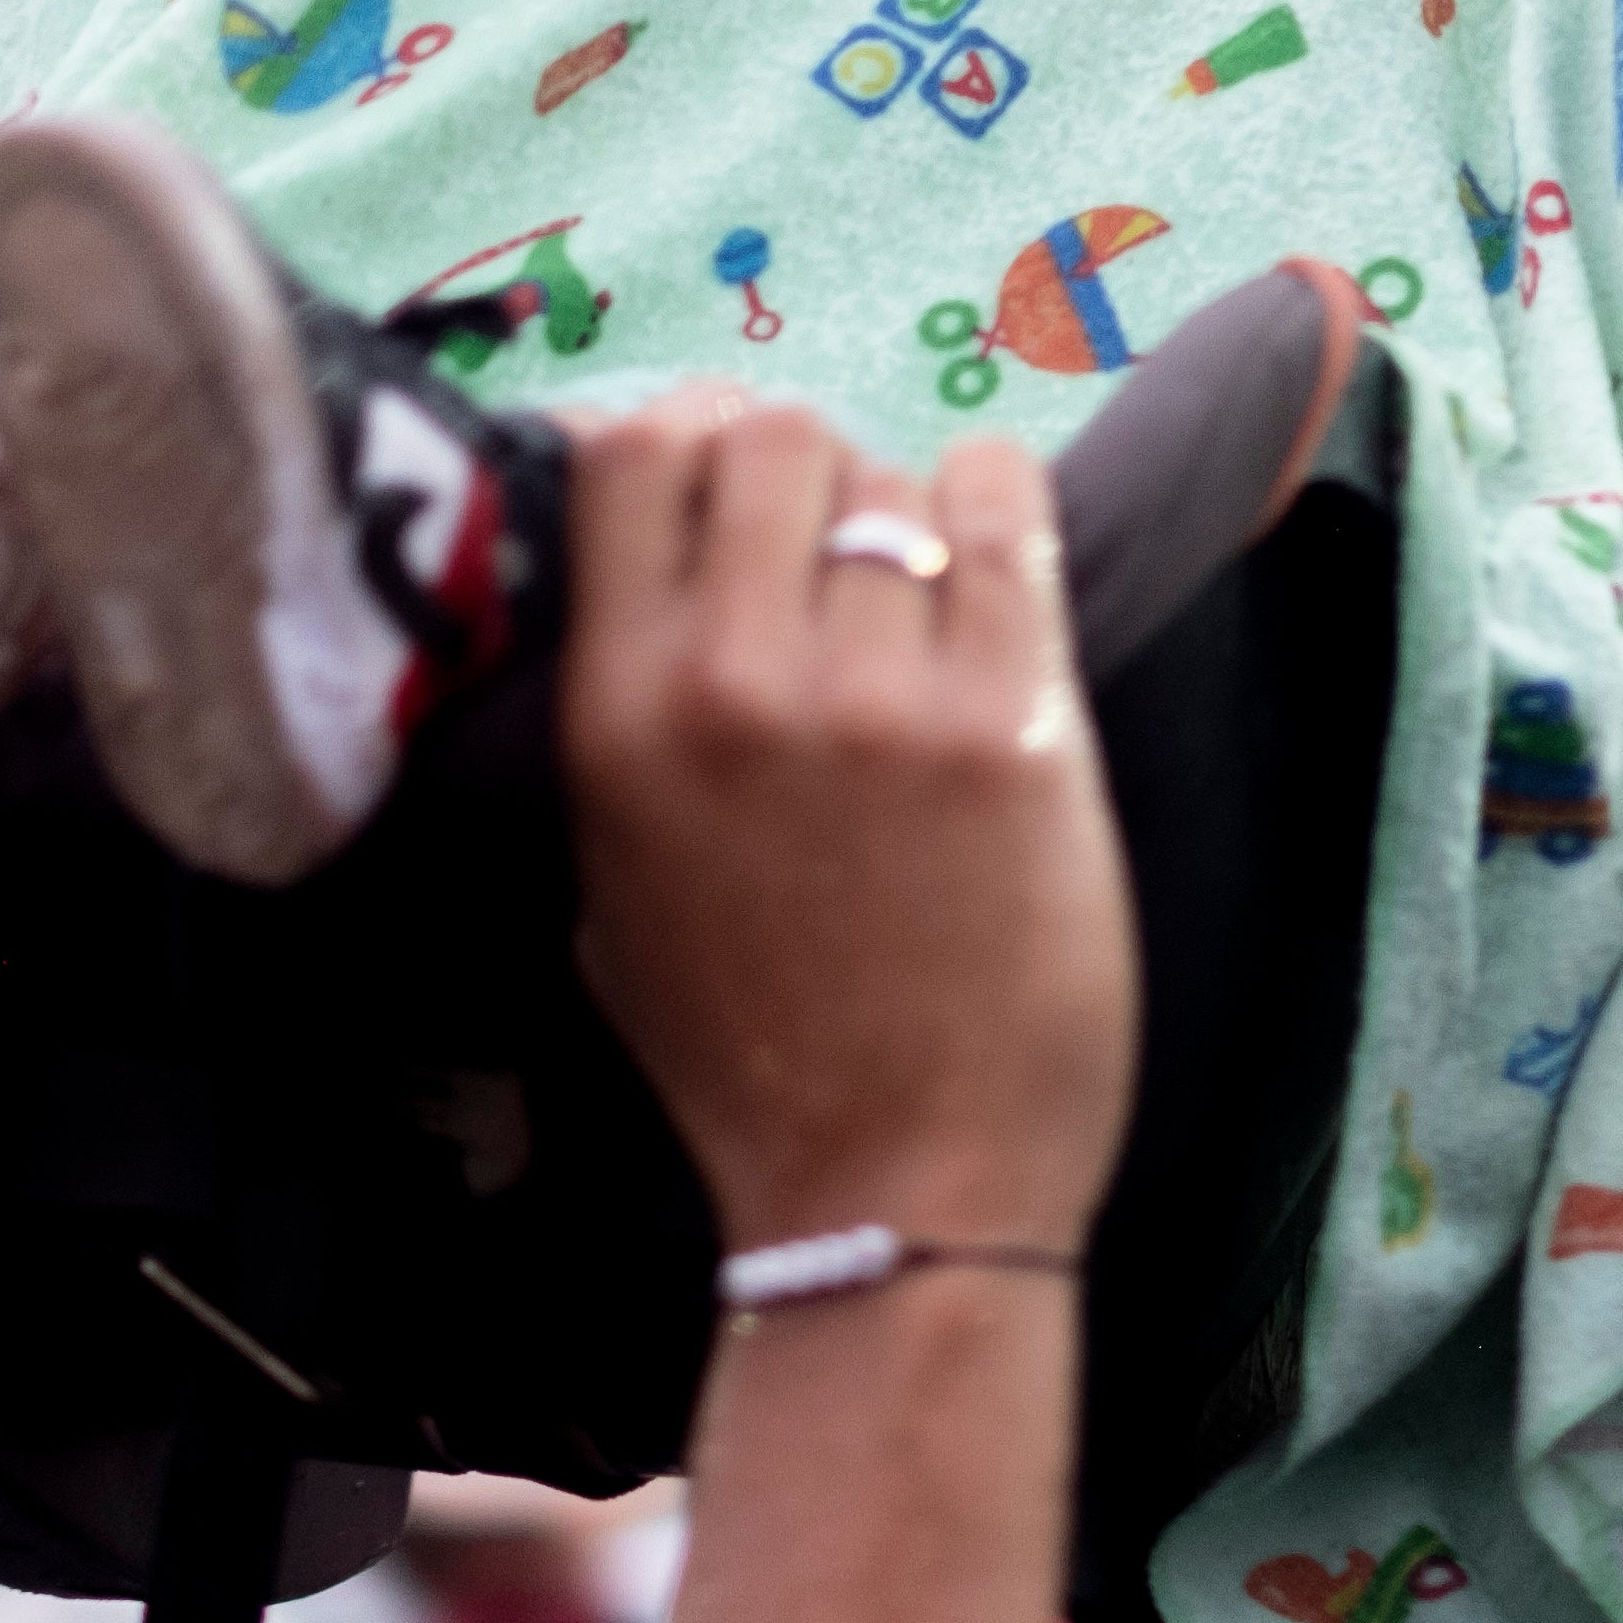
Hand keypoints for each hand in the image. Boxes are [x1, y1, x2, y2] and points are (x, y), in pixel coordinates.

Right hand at [557, 399, 1134, 1259]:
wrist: (900, 1184)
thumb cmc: (748, 1055)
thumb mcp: (608, 883)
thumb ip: (617, 711)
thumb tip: (639, 548)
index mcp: (616, 716)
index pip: (633, 454)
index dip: (688, 440)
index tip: (724, 483)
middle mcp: (735, 682)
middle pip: (773, 438)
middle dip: (809, 476)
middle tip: (841, 552)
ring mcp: (881, 697)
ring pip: (897, 478)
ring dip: (912, 515)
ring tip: (925, 599)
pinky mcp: (1014, 720)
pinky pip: (1012, 516)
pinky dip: (1006, 513)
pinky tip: (1000, 568)